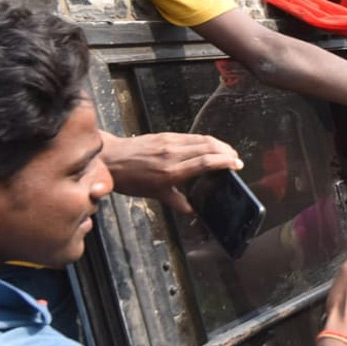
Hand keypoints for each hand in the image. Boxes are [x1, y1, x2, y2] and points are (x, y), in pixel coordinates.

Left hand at [101, 132, 241, 213]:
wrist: (110, 158)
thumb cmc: (129, 179)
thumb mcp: (153, 194)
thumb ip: (175, 200)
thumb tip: (191, 210)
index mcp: (172, 171)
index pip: (205, 162)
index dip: (224, 162)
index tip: (236, 164)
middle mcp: (173, 154)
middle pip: (208, 147)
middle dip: (226, 151)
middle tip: (236, 158)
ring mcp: (169, 142)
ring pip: (201, 139)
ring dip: (218, 144)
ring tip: (227, 151)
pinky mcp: (165, 135)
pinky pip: (190, 136)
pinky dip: (204, 141)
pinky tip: (209, 146)